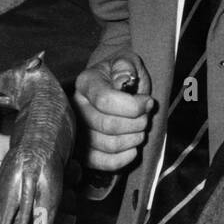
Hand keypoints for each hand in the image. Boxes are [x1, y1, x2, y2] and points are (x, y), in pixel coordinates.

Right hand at [75, 53, 153, 171]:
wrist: (115, 85)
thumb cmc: (122, 74)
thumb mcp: (127, 61)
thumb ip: (125, 66)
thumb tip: (124, 78)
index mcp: (86, 83)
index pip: (105, 100)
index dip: (133, 106)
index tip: (148, 102)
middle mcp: (76, 106)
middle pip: (107, 125)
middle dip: (136, 123)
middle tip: (146, 118)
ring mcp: (77, 128)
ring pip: (105, 144)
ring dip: (132, 140)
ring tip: (140, 130)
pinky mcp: (83, 148)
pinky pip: (99, 162)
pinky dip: (120, 160)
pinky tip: (132, 150)